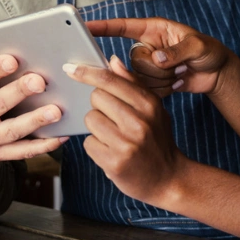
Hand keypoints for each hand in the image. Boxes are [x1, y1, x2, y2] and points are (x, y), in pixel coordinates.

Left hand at [64, 56, 188, 205]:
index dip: (87, 73)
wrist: (169, 179)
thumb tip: (112, 61)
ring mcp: (126, 144)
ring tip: (113, 137)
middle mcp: (139, 122)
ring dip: (97, 127)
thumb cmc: (157, 140)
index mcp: (149, 104)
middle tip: (113, 119)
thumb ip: (132, 84)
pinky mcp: (115, 162)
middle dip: (99, 106)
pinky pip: (89, 143)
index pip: (110, 81)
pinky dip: (96, 147)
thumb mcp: (153, 109)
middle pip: (96, 98)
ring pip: (90, 120)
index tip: (71, 69)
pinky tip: (111, 151)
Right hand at [88, 17, 239, 96]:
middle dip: (156, 68)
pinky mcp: (151, 83)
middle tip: (178, 66)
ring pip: (138, 79)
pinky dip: (164, 90)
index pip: (123, 27)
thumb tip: (157, 59)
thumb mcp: (198, 46)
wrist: (217, 74)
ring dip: (162, 80)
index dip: (103, 27)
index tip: (85, 27)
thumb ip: (177, 51)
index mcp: (154, 29)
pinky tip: (178, 82)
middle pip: (132, 61)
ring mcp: (148, 66)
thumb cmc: (210, 51)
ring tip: (181, 72)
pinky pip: (146, 91)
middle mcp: (147, 47)